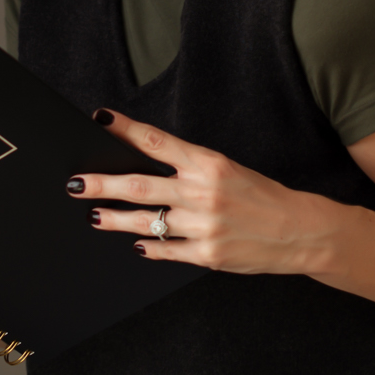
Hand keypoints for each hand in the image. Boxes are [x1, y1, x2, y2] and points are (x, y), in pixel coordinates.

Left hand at [69, 110, 336, 275]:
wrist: (301, 232)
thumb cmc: (264, 197)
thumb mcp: (228, 170)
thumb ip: (190, 168)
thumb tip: (146, 165)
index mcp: (209, 164)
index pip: (157, 141)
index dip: (125, 129)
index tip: (100, 119)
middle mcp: (203, 193)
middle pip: (139, 185)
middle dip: (101, 183)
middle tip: (74, 183)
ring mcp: (203, 226)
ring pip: (145, 222)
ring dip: (113, 219)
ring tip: (93, 216)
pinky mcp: (207, 254)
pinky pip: (165, 250)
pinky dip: (147, 247)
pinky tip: (135, 244)